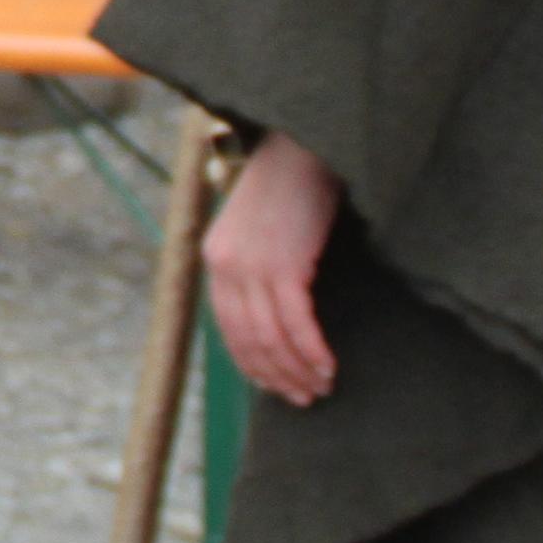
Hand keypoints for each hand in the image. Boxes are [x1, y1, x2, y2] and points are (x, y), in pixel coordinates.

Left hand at [202, 133, 343, 405]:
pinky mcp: (282, 263)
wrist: (305, 145)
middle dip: (276, 375)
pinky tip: (328, 366)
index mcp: (215, 258)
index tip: (275, 386)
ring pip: (271, 336)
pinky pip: (296, 322)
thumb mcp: (261, 229)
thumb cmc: (291, 187)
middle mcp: (225, 265)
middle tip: (304, 398)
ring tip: (321, 387)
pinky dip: (312, 349)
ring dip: (297, 368)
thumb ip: (258, 267)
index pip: (227, 327)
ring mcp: (251, 265)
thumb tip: (275, 315)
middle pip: (247, 339)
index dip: (251, 362)